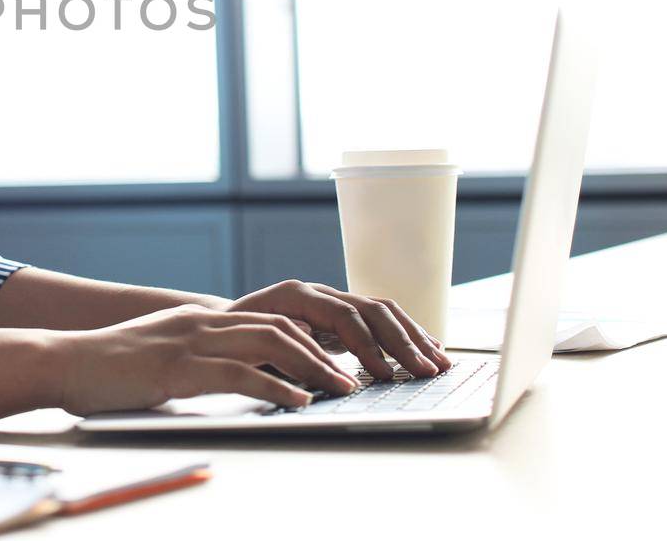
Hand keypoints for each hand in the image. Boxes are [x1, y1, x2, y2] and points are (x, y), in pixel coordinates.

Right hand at [53, 303, 359, 415]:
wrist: (65, 362)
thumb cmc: (109, 368)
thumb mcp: (162, 355)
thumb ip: (197, 359)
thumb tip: (232, 378)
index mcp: (200, 318)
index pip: (269, 320)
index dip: (309, 340)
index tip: (337, 363)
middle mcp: (201, 322)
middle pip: (280, 328)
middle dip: (323, 353)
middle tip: (353, 378)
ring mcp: (191, 342)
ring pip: (269, 344)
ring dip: (312, 368)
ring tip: (340, 390)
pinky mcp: (178, 368)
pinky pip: (239, 373)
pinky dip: (275, 386)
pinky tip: (298, 401)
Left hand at [222, 280, 452, 380]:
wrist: (226, 323)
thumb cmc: (235, 337)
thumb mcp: (251, 344)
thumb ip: (284, 348)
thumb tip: (322, 358)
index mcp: (297, 296)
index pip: (344, 315)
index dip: (368, 345)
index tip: (385, 373)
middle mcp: (320, 292)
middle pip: (372, 310)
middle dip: (403, 342)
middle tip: (427, 372)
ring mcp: (334, 300)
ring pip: (383, 311)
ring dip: (414, 337)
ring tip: (440, 363)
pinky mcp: (343, 316)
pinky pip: (382, 319)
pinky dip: (407, 334)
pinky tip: (429, 350)